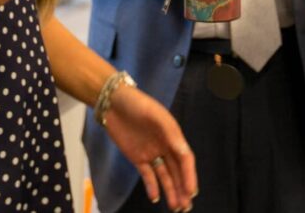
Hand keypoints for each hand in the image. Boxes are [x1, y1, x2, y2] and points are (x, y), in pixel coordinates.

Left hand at [103, 85, 197, 210]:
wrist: (113, 102)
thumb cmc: (138, 104)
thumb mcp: (157, 116)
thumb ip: (171, 133)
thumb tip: (184, 152)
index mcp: (173, 135)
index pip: (185, 159)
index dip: (189, 175)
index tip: (191, 192)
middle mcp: (165, 146)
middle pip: (177, 171)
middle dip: (182, 188)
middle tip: (186, 207)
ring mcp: (151, 152)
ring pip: (164, 176)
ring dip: (170, 191)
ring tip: (175, 207)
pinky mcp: (137, 157)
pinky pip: (147, 175)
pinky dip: (152, 186)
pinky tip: (156, 198)